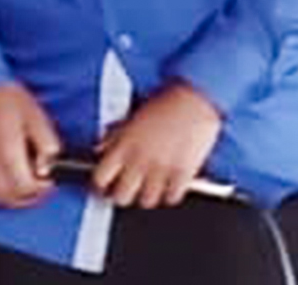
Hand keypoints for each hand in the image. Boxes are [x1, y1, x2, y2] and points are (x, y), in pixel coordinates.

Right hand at [0, 82, 60, 209]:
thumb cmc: (1, 93)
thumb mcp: (35, 115)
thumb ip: (46, 143)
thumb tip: (51, 163)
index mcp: (5, 152)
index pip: (25, 188)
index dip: (42, 188)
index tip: (51, 179)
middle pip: (8, 198)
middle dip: (28, 196)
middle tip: (41, 184)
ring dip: (11, 194)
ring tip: (25, 179)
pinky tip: (5, 172)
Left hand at [92, 81, 223, 208]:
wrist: (197, 96)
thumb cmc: (167, 100)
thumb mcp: (133, 114)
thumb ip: (115, 134)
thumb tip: (102, 148)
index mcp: (124, 145)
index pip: (100, 179)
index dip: (100, 186)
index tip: (103, 187)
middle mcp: (139, 160)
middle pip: (121, 197)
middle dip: (123, 195)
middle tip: (129, 189)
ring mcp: (161, 169)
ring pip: (146, 201)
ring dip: (148, 196)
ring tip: (152, 188)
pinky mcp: (183, 173)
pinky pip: (172, 197)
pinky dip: (171, 194)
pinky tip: (172, 185)